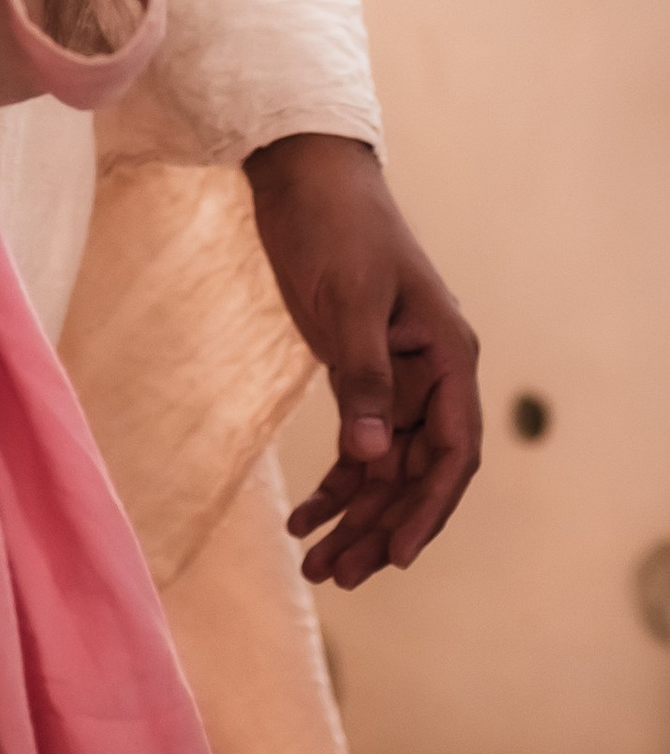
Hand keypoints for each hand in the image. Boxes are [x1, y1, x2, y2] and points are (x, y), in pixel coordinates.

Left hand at [247, 134, 482, 587]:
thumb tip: (368, 456)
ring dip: (352, 516)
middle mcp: (431, 375)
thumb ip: (360, 378)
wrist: (303, 176)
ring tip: (314, 566)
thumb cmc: (335, 227)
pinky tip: (302, 519)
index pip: (451, 452)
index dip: (427, 508)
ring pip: (382, 468)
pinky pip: (356, 445)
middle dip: (378, 526)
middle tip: (335, 576)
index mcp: (448, 356)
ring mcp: (395, 377)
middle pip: (414, 472)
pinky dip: (333, 483)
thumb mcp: (348, 302)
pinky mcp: (358, 374)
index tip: (394, 556)